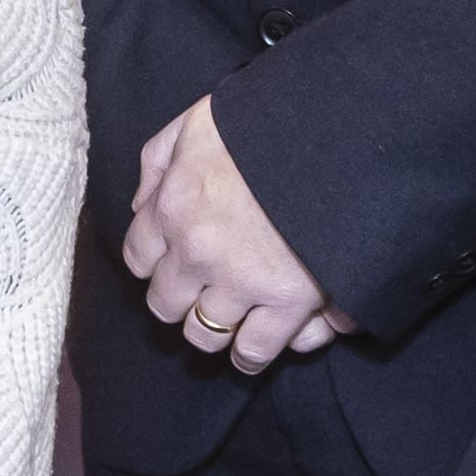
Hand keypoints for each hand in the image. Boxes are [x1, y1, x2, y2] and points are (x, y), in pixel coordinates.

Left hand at [126, 99, 347, 373]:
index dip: (154, 261)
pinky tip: (252, 350)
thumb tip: (141, 203)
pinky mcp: (287, 302)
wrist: (336, 136)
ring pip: (204, 333)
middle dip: (179, 299)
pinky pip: (254, 350)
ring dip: (212, 329)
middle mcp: (197, 252)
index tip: (169, 261)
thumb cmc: (269, 122)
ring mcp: (240, 282)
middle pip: (166, 303)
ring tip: (226, 323)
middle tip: (199, 293)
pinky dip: (250, 354)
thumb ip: (159, 160)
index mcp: (173, 206)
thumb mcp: (197, 121)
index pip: (138, 256)